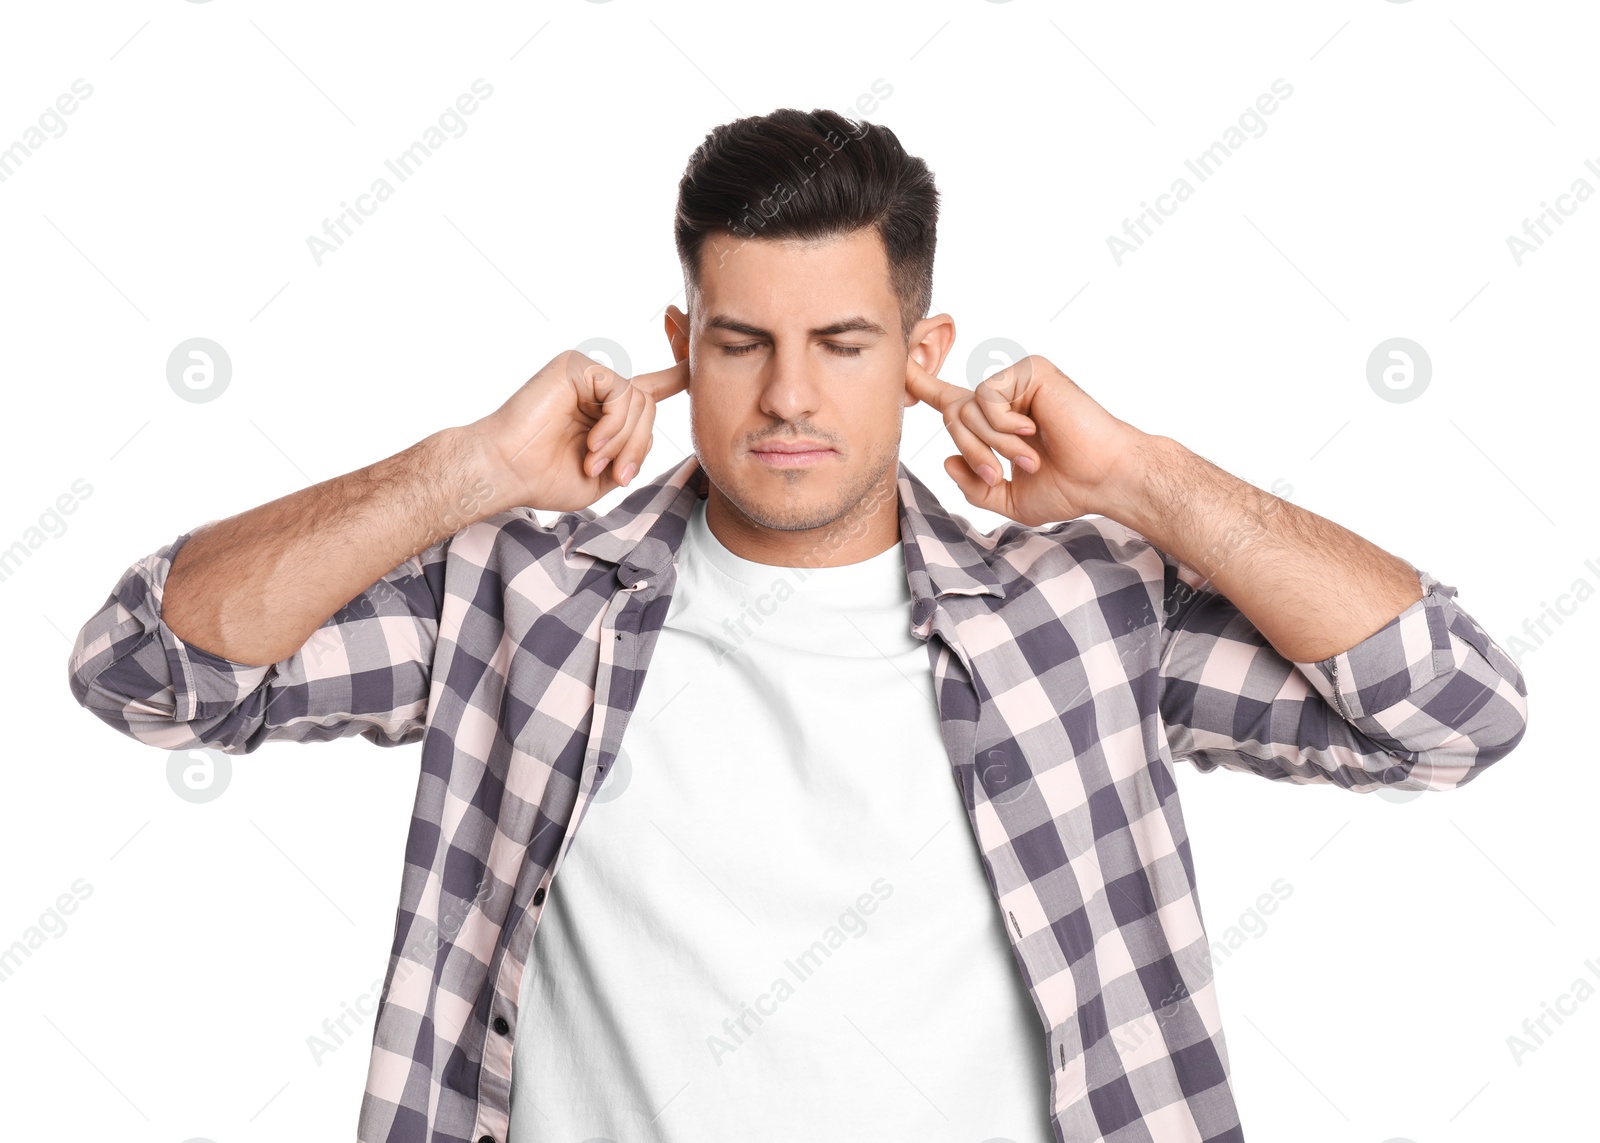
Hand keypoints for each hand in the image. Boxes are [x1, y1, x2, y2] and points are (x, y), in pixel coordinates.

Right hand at [470, 350, 688, 511]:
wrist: (506, 472)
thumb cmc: (545, 478)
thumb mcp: (607, 475)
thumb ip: (635, 454)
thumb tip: (655, 436)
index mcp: (609, 410)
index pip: (659, 383)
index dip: (681, 366)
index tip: (693, 337)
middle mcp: (600, 388)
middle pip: (651, 408)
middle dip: (639, 447)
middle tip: (616, 475)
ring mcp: (588, 373)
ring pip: (640, 402)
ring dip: (624, 442)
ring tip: (594, 462)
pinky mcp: (576, 365)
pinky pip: (622, 391)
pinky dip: (614, 424)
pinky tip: (592, 444)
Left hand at [904, 353, 1151, 526]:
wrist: (1103, 478)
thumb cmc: (1068, 487)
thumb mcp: (1009, 499)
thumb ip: (973, 485)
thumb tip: (946, 460)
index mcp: (998, 422)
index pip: (950, 399)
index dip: (922, 384)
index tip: (900, 368)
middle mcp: (1005, 396)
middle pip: (954, 414)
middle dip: (970, 451)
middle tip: (996, 474)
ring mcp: (1018, 380)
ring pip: (969, 408)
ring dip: (989, 443)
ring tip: (1025, 459)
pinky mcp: (1030, 370)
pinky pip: (988, 397)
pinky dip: (1002, 425)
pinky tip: (1032, 433)